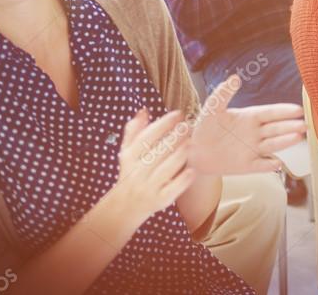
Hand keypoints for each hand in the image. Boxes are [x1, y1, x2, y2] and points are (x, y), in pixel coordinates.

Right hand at [113, 109, 196, 223]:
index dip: (163, 124)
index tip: (178, 114)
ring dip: (180, 154)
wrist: (125, 206)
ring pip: (167, 168)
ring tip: (191, 142)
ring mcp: (149, 186)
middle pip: (158, 151)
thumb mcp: (128, 152)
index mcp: (130, 157)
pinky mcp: (160, 200)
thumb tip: (144, 110)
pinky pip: (173, 189)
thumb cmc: (131, 172)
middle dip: (175, 137)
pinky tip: (192, 169)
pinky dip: (183, 180)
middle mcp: (138, 172)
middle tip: (189, 125)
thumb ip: (134, 131)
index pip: (147, 137)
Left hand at [189, 75, 306, 174]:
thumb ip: (223, 93)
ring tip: (298, 137)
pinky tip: (277, 163)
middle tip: (305, 124)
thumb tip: (235, 78)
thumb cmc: (204, 127)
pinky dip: (269, 165)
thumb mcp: (212, 108)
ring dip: (286, 141)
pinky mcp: (247, 166)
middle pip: (277, 129)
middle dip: (291, 126)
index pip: (271, 113)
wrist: (193, 151)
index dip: (284, 111)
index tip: (298, 110)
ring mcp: (253, 149)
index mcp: (250, 117)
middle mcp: (255, 133)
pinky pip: (260, 165)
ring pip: (273, 145)